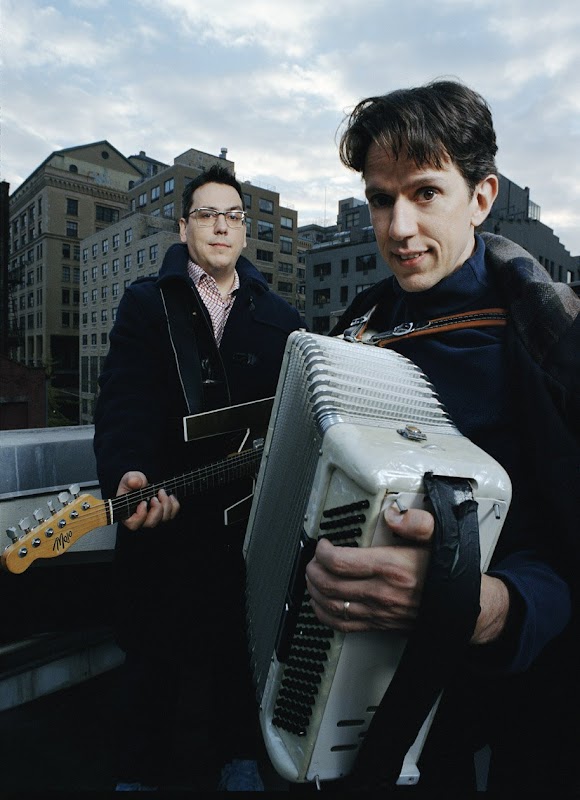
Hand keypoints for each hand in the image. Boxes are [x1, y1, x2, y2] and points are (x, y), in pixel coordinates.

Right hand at [116, 471, 180, 530]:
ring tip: (162, 492)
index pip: (133, 524)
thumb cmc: (133, 485)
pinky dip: (174, 505)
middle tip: (155, 497)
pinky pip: (172, 514)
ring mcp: (154, 518)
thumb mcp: (129, 479)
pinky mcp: (164, 515)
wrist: (143, 485)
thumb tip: (135, 482)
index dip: (140, 515)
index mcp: (129, 515)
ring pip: (164, 519)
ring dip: (166, 505)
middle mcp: (142, 520)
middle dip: (156, 509)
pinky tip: (170, 496)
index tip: (143, 503)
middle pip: (151, 523)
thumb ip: (130, 479)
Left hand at [305, 502, 509, 643]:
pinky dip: (324, 614)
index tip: (323, 544)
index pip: (340, 562)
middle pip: (329, 584)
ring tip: (313, 576)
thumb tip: (394, 514)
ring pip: (331, 605)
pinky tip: (320, 603)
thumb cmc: (448, 573)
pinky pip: (342, 624)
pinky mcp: (378, 625)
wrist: (466, 608)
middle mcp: (381, 592)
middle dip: (313, 569)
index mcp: (391, 567)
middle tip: (313, 559)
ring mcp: (378, 612)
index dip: (323, 552)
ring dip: (314, 590)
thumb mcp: (439, 538)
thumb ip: (418, 522)